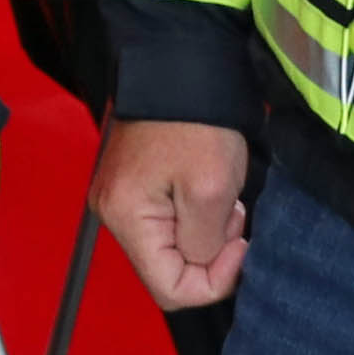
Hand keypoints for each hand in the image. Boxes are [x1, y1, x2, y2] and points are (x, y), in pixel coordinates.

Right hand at [91, 119, 252, 308]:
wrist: (182, 64)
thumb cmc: (196, 120)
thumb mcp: (211, 190)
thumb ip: (204, 243)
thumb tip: (201, 262)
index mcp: (126, 218)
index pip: (170, 290)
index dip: (214, 281)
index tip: (240, 245)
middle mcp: (113, 213)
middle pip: (168, 269)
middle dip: (210, 252)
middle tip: (233, 214)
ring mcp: (122, 197)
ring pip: (172, 246)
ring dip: (206, 231)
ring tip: (222, 195)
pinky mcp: (135, 184)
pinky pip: (168, 222)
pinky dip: (196, 214)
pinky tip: (208, 188)